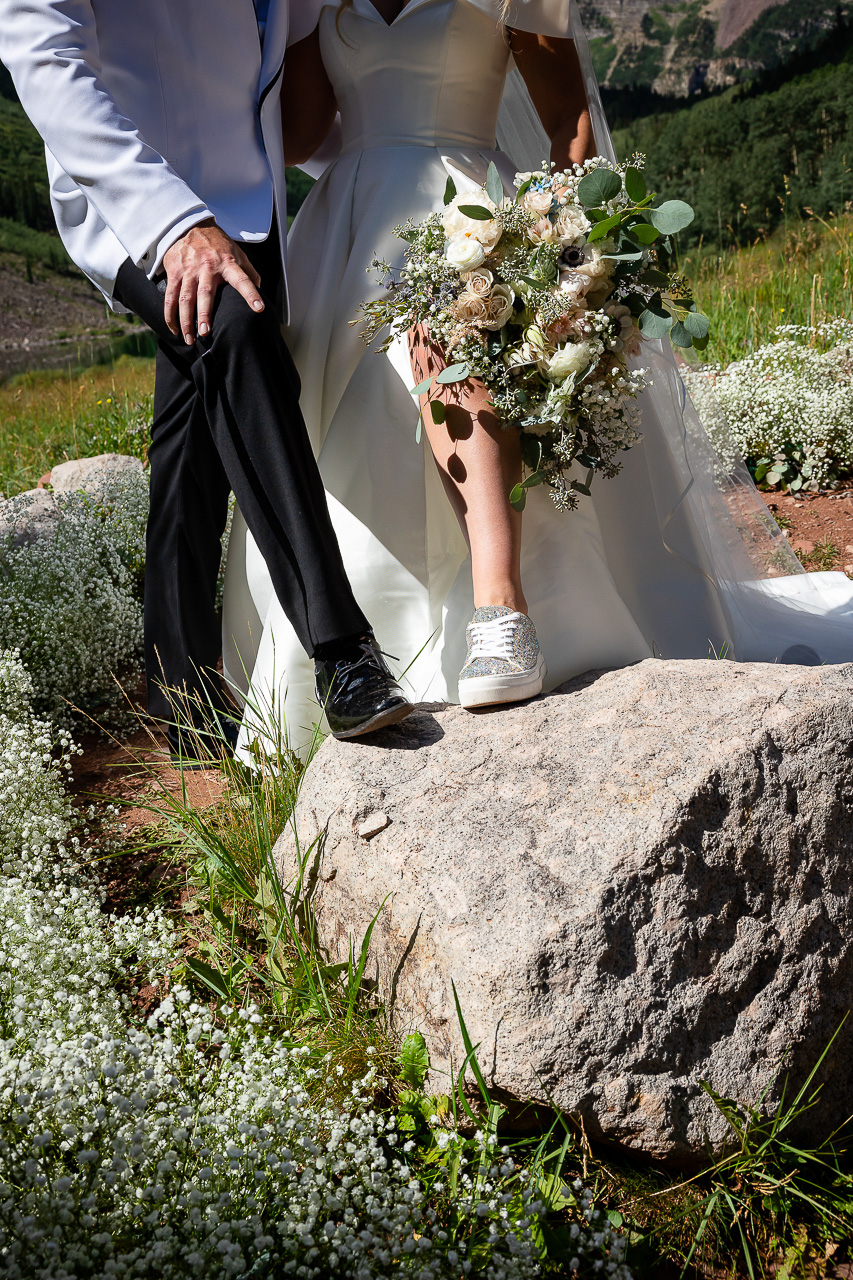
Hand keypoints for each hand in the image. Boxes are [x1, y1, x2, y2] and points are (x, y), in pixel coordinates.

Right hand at [162, 220, 263, 343]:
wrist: (192, 226)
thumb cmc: (219, 246)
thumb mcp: (238, 254)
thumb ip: (250, 274)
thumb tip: (262, 295)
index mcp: (228, 263)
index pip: (242, 280)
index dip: (251, 294)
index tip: (259, 308)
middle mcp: (207, 267)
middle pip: (205, 293)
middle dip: (204, 314)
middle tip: (205, 333)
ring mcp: (189, 270)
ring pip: (185, 298)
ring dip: (185, 320)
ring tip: (189, 339)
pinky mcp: (175, 272)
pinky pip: (170, 296)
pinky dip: (170, 314)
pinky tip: (174, 329)